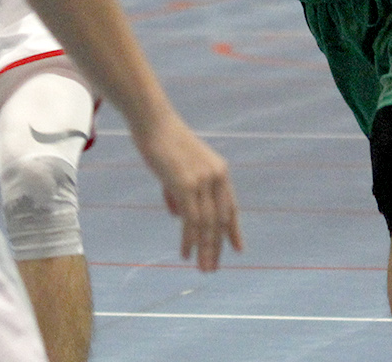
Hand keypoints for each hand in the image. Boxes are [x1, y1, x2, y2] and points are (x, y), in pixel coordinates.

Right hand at [133, 117, 242, 271]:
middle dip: (217, 247)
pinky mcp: (187, 184)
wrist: (154, 122)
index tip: (238, 249)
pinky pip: (191, 219)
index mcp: (220, 171)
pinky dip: (190, 239)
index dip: (233, 230)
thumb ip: (180, 193)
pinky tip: (187, 253)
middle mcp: (217, 177)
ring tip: (203, 268)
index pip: (231, 207)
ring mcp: (203, 180)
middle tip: (212, 268)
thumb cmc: (162, 142)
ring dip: (205, 249)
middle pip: (221, 220)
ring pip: (207, 224)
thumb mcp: (178, 169)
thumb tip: (179, 216)